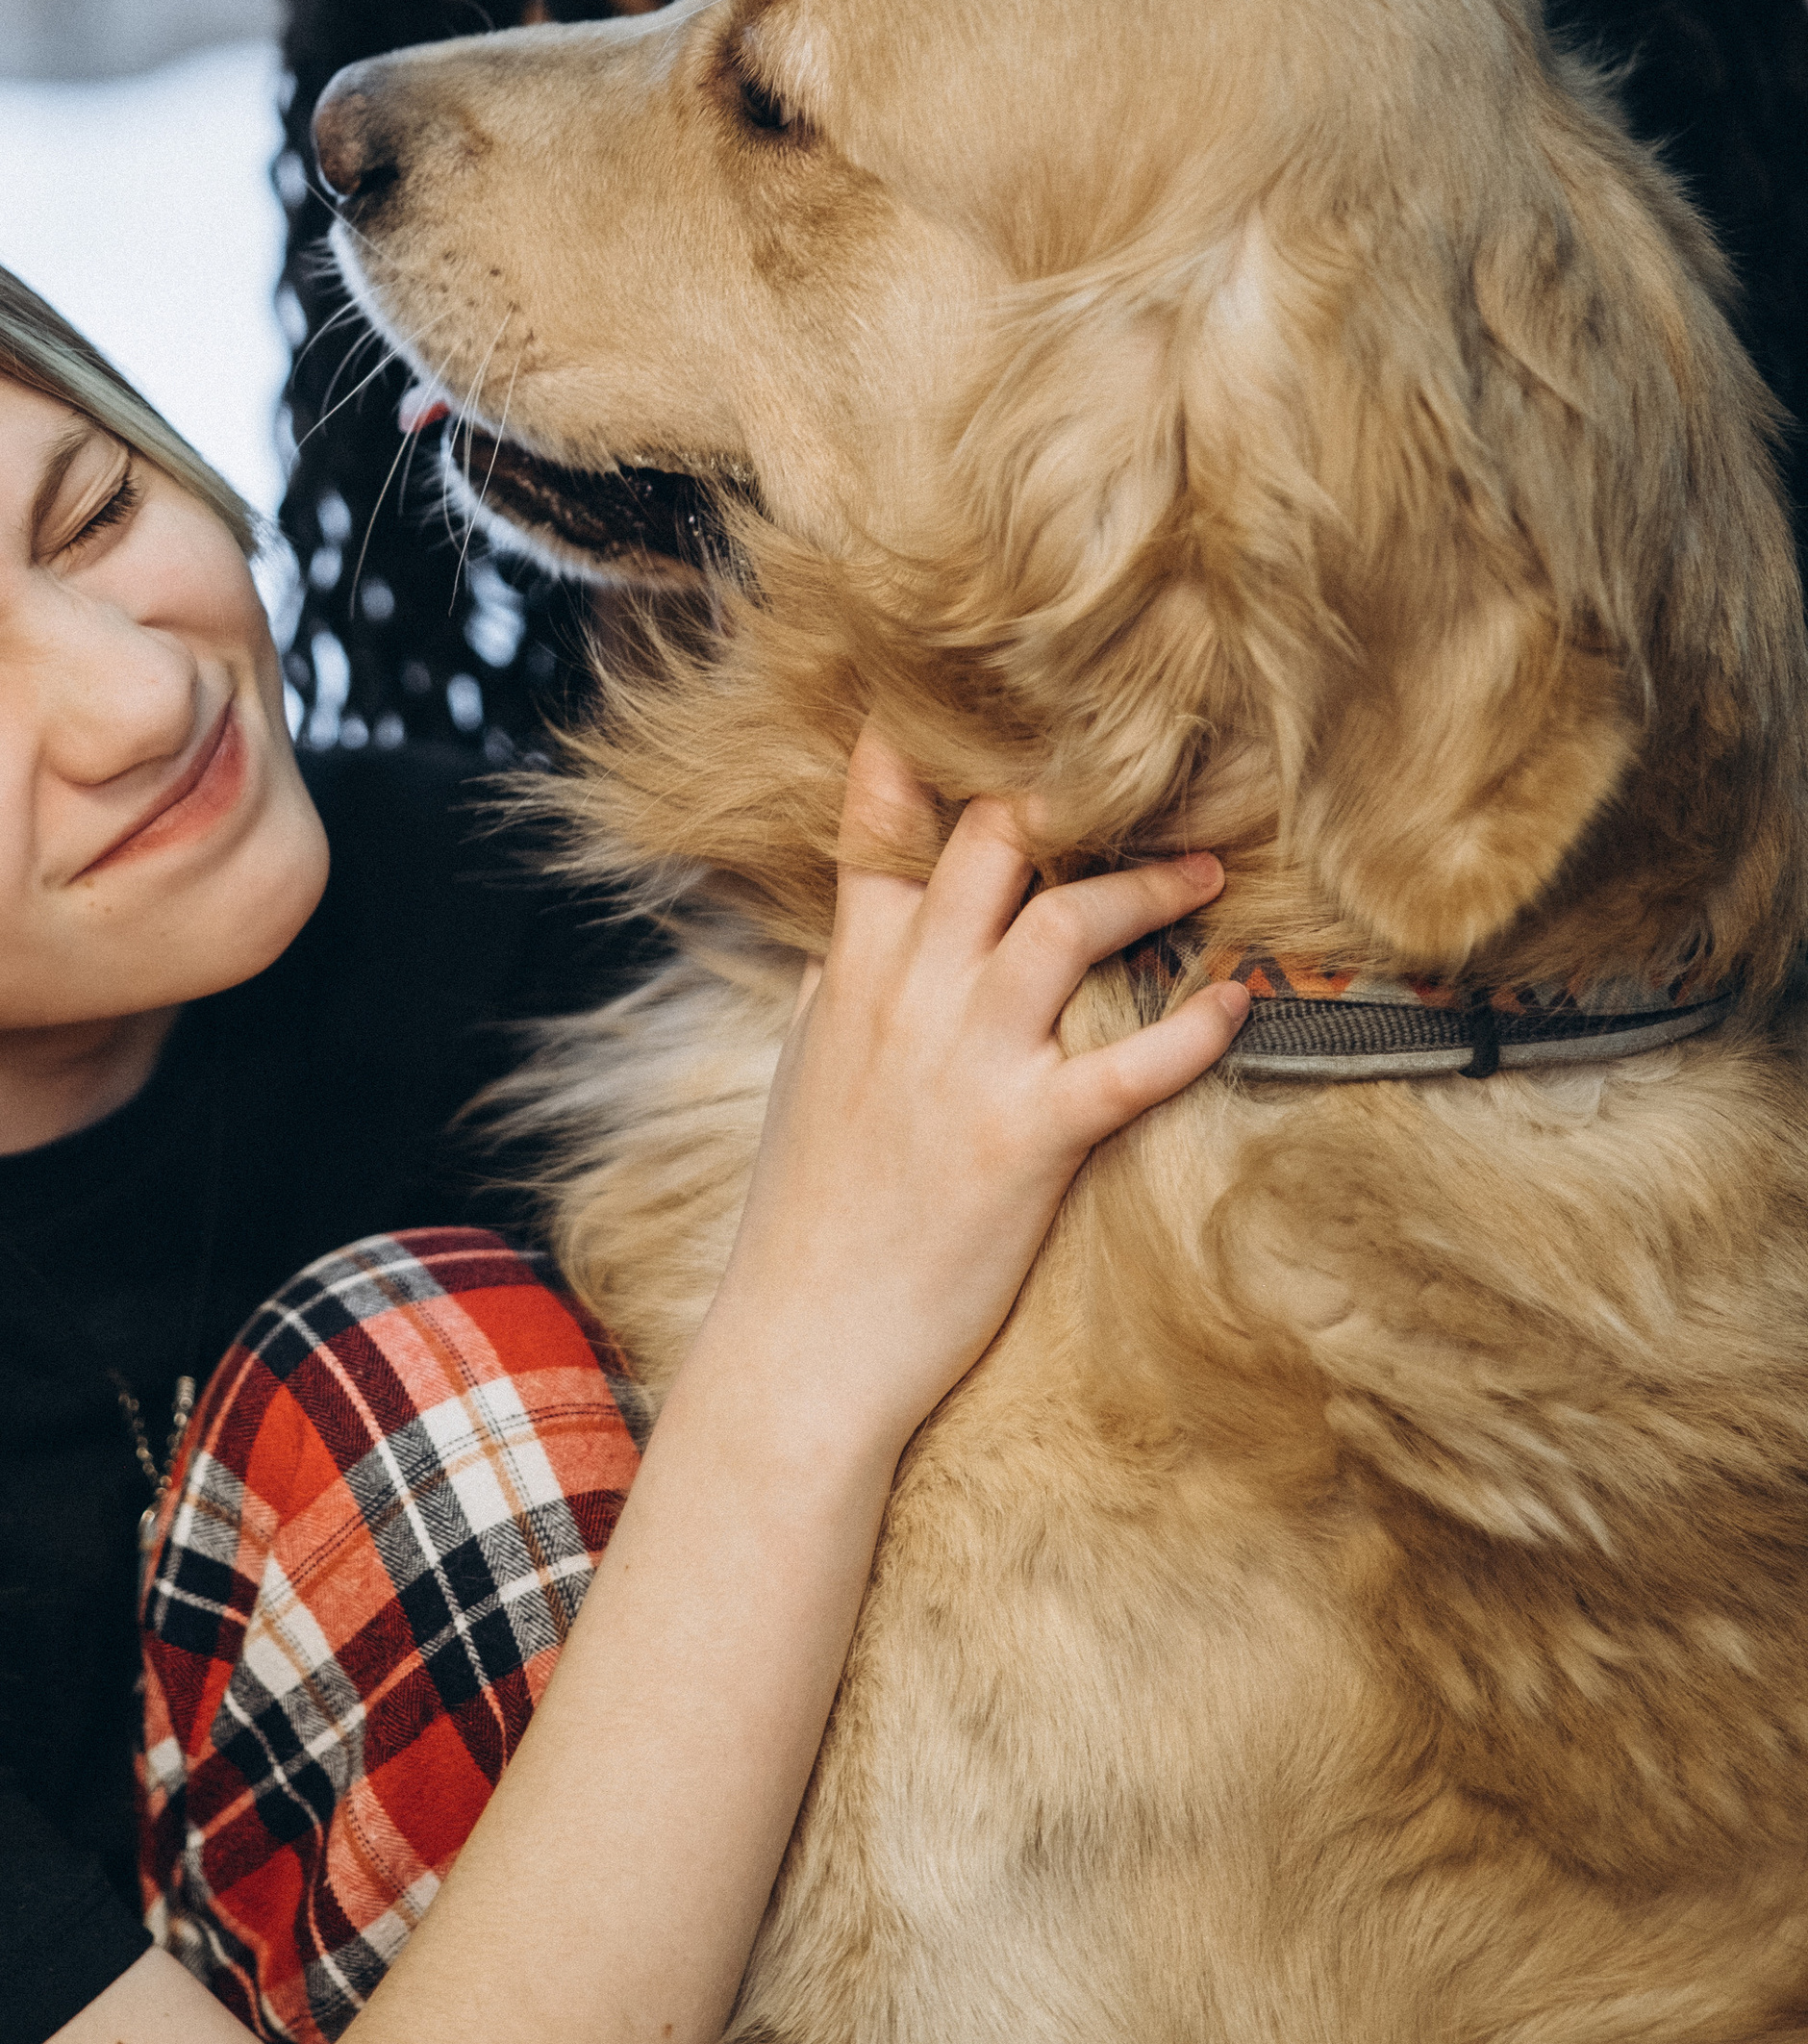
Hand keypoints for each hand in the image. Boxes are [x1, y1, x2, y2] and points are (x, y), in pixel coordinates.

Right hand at [703, 724, 1246, 1461]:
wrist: (807, 1341)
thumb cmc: (807, 1218)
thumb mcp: (805, 1081)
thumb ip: (836, 998)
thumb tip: (849, 948)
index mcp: (853, 978)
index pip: (882, 835)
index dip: (919, 759)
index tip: (960, 702)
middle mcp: (910, 998)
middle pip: (992, 843)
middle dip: (1067, 800)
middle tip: (1138, 780)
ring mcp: (970, 1062)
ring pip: (1067, 919)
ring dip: (1148, 886)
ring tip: (1208, 873)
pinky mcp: (1029, 1138)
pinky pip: (1133, 1062)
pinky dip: (1197, 1027)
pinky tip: (1237, 1000)